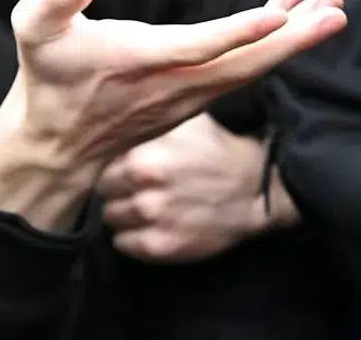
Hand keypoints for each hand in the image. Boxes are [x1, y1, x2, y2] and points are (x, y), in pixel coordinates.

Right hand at [0, 0, 343, 231]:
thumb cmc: (47, 77)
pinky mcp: (198, 97)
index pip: (200, 48)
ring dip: (294, 39)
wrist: (57, 143)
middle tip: (337, 11)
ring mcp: (192, 95)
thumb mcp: (35, 29)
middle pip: (247, 64)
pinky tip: (288, 17)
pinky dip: (271, 45)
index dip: (239, 33)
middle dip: (295, 38)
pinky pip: (244, 71)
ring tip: (329, 6)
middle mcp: (178, 84)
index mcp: (142, 61)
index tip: (280, 17)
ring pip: (252, 69)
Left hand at [97, 112, 298, 262]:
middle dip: (120, 190)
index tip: (134, 169)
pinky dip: (134, 237)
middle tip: (144, 189)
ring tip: (151, 207)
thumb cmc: (220, 152)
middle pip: (105, 193)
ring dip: (126, 214)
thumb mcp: (190, 122)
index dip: (120, 167)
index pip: (104, 166)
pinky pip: (123, 244)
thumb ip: (153, 121)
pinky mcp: (159, 247)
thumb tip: (119, 113)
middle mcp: (144, 190)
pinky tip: (156, 225)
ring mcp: (151, 221)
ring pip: (112, 219)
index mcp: (144, 157)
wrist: (256, 191)